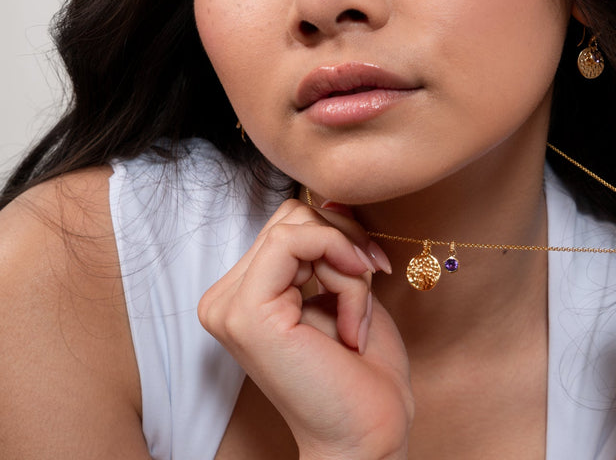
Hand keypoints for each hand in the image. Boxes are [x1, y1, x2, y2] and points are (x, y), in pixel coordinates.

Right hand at [198, 199, 413, 459]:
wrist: (367, 434)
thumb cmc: (360, 369)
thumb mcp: (343, 287)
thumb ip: (327, 243)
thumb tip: (331, 196)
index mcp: (244, 291)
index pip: (287, 221)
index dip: (337, 231)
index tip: (373, 265)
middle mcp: (226, 296)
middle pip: (292, 216)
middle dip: (345, 243)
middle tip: (370, 283)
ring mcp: (229, 304)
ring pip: (298, 226)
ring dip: (347, 264)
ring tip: (358, 313)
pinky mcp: (245, 313)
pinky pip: (295, 241)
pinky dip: (341, 268)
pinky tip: (354, 318)